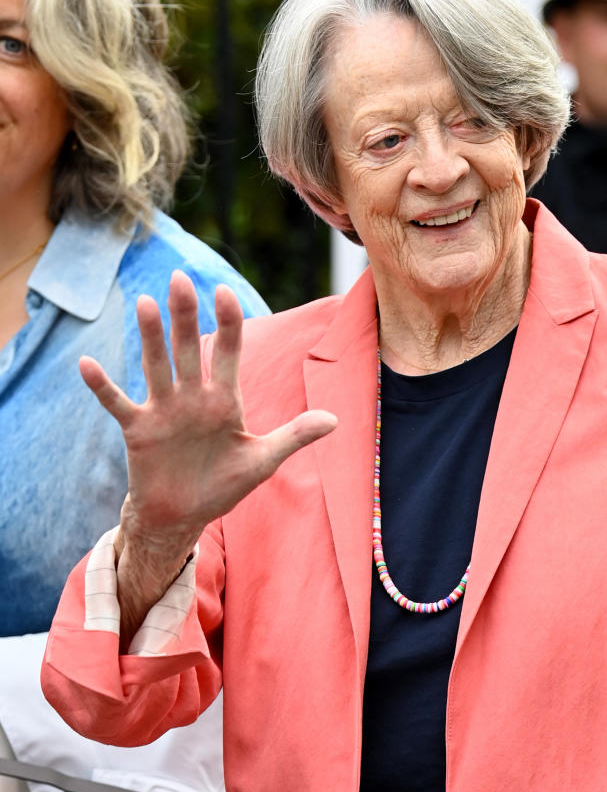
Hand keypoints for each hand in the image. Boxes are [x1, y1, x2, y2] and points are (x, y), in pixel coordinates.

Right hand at [79, 270, 336, 635]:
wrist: (185, 515)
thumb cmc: (223, 485)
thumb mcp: (263, 460)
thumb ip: (295, 436)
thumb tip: (334, 420)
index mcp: (224, 400)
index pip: (227, 353)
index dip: (227, 324)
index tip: (224, 292)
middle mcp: (192, 397)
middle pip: (188, 348)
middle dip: (185, 316)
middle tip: (180, 277)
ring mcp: (164, 410)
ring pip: (157, 366)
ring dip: (151, 337)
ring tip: (146, 302)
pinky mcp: (139, 430)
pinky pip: (117, 403)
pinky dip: (102, 386)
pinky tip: (87, 363)